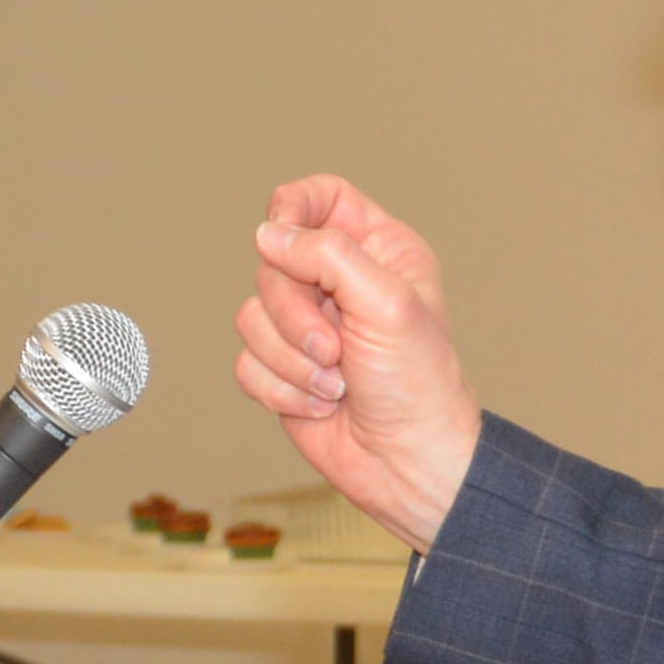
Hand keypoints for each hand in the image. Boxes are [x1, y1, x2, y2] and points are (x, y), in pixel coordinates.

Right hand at [237, 175, 480, 552]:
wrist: (407, 464)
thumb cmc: (418, 385)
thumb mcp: (386, 304)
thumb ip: (327, 255)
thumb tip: (267, 233)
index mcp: (377, 252)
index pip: (319, 199)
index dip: (292, 210)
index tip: (284, 241)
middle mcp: (338, 284)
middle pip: (272, 263)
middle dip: (295, 315)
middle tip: (334, 349)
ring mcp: (307, 329)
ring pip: (251, 316)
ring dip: (290, 360)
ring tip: (334, 385)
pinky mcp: (282, 371)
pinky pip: (246, 363)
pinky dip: (279, 389)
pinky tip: (319, 406)